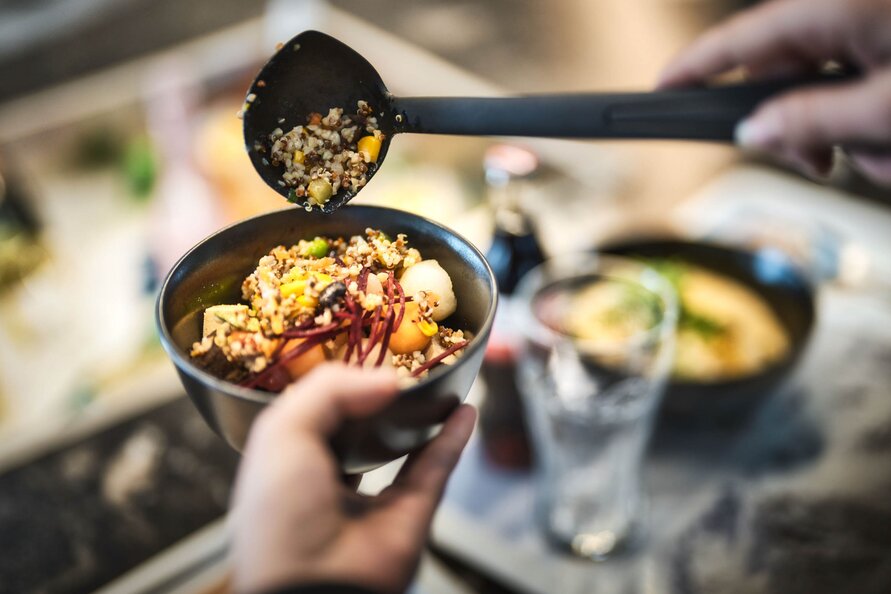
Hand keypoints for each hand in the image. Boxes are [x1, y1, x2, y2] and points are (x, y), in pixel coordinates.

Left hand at [230, 363, 475, 593]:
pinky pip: (435, 468)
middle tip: (401, 361)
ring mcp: (372, 500)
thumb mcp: (282, 433)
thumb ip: (328, 391)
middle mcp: (328, 480)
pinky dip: (452, 439)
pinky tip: (463, 411)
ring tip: (436, 382)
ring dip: (420, 415)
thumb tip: (386, 380)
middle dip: (380, 396)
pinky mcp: (410, 515)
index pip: (314, 411)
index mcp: (287, 463)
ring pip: (402, 446)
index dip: (337, 382)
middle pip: (361, 426)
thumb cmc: (280, 514)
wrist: (314, 585)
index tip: (363, 349)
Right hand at [659, 0, 890, 184]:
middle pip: (782, 73)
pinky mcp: (884, 29)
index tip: (661, 87)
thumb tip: (754, 132)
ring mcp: (865, 16)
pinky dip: (868, 111)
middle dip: (801, 124)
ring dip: (845, 125)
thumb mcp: (885, 109)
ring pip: (820, 81)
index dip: (692, 68)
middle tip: (823, 162)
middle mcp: (841, 5)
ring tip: (885, 145)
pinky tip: (890, 129)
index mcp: (831, 7)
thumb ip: (812, 122)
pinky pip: (854, 74)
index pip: (736, 39)